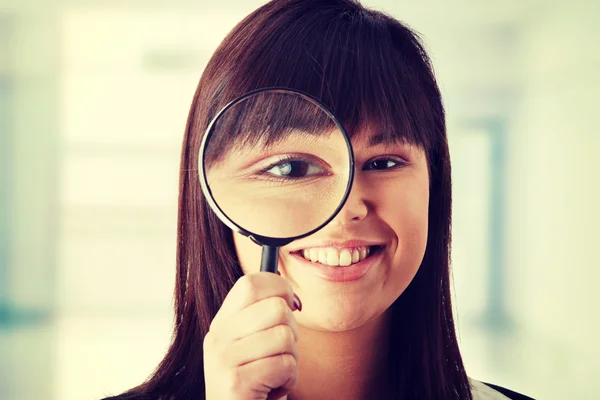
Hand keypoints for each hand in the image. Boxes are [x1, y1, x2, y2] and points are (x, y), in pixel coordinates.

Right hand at [204, 272, 301, 399]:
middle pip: (276, 307)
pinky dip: (289, 379)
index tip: (291, 303)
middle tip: (282, 351)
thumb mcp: (253, 344)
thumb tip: (288, 291)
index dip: (279, 287)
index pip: (250, 283)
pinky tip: (273, 390)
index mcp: (222, 323)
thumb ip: (262, 316)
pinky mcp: (236, 382)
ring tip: (276, 374)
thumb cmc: (256, 383)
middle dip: (292, 330)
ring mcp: (223, 359)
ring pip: (284, 336)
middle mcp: (217, 337)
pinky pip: (284, 364)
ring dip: (292, 359)